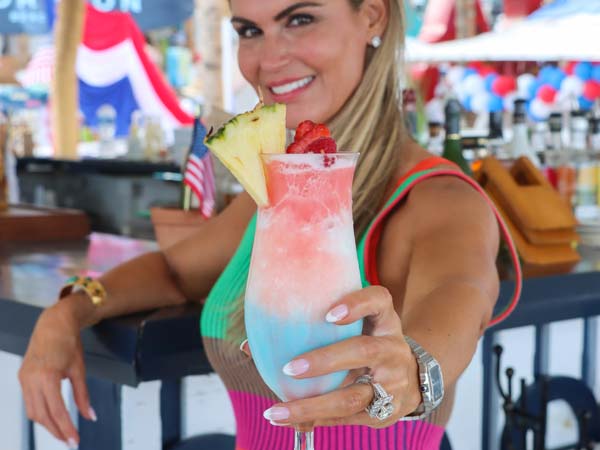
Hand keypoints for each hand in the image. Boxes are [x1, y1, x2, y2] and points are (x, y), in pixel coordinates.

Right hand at [18, 300, 95, 447]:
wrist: (54, 323)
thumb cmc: (69, 342)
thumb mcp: (80, 370)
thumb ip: (83, 395)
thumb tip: (90, 416)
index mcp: (47, 376)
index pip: (56, 411)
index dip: (66, 428)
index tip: (74, 440)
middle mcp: (31, 379)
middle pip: (41, 415)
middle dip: (56, 430)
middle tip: (70, 440)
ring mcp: (24, 378)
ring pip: (32, 411)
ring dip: (47, 424)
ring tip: (62, 432)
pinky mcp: (22, 377)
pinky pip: (29, 401)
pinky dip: (40, 412)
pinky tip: (51, 417)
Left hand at [261, 286, 422, 428]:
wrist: (410, 380)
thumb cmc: (366, 343)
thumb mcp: (357, 328)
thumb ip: (315, 328)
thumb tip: (251, 345)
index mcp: (385, 320)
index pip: (379, 301)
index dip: (356, 304)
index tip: (328, 314)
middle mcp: (393, 349)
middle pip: (364, 351)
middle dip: (325, 361)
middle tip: (289, 368)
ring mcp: (393, 383)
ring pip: (353, 397)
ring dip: (311, 405)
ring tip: (275, 411)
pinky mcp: (385, 413)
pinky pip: (348, 419)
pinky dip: (317, 420)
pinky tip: (291, 420)